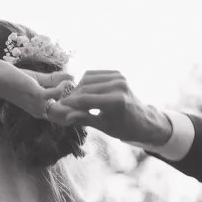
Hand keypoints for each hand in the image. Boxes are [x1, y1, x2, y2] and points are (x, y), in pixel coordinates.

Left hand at [0, 61, 76, 119]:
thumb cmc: (12, 78)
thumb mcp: (38, 80)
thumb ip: (54, 80)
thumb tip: (72, 77)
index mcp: (41, 111)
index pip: (64, 117)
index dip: (76, 109)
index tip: (83, 97)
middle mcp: (41, 112)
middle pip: (67, 118)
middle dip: (80, 108)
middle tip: (87, 94)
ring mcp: (39, 105)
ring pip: (65, 108)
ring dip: (74, 97)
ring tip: (78, 86)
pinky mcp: (37, 95)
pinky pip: (58, 94)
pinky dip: (64, 86)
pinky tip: (65, 79)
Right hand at [42, 69, 171, 145]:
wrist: (142, 120)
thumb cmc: (124, 128)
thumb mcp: (104, 127)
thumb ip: (85, 118)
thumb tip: (66, 114)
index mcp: (116, 101)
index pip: (85, 99)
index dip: (70, 103)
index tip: (59, 106)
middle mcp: (118, 86)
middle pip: (85, 87)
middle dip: (72, 95)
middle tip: (62, 103)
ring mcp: (119, 77)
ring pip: (88, 78)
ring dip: (78, 88)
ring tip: (72, 99)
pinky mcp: (118, 73)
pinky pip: (94, 74)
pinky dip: (86, 81)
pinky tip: (82, 91)